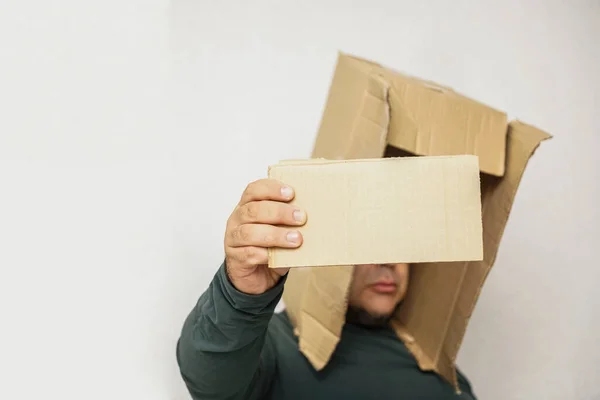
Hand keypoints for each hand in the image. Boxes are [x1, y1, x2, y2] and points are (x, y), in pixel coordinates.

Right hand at [224, 179, 306, 294]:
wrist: (256, 277)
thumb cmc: (269, 247)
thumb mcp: (279, 229)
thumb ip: (289, 221)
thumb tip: (312, 216)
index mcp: (247, 205)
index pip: (254, 190)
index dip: (271, 189)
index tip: (291, 193)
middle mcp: (237, 220)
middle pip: (253, 210)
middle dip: (279, 212)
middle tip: (301, 217)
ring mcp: (233, 239)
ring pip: (249, 232)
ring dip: (275, 235)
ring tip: (296, 239)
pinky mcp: (235, 258)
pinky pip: (249, 254)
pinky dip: (266, 254)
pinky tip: (280, 255)